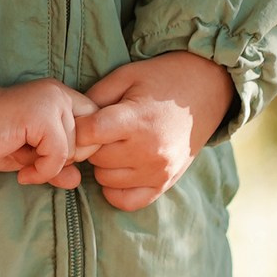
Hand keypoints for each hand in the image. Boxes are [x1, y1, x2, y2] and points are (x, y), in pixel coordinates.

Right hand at [0, 60, 91, 186]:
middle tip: (37, 163)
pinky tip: (23, 172)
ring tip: (26, 164)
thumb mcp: (28, 155)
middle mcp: (61, 96)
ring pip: (76, 150)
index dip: (79, 151)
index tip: (51, 162)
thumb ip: (54, 164)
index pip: (95, 128)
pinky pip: (59, 155)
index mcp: (60, 99)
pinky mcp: (42, 115)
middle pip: (92, 141)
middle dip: (68, 160)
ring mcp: (53, 103)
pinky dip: (43, 171)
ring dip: (52, 167)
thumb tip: (77, 181)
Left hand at [72, 52, 235, 211]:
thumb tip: (71, 121)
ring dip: (104, 165)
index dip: (77, 129)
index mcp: (136, 120)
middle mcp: (148, 150)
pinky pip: (127, 201)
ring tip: (116, 145)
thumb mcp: (126, 76)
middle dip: (92, 145)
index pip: (88, 135)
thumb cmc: (161, 79)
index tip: (81, 122)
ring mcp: (158, 171)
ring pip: (106, 180)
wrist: (206, 90)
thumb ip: (95, 97)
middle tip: (103, 131)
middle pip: (95, 158)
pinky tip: (120, 170)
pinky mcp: (165, 184)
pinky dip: (116, 189)